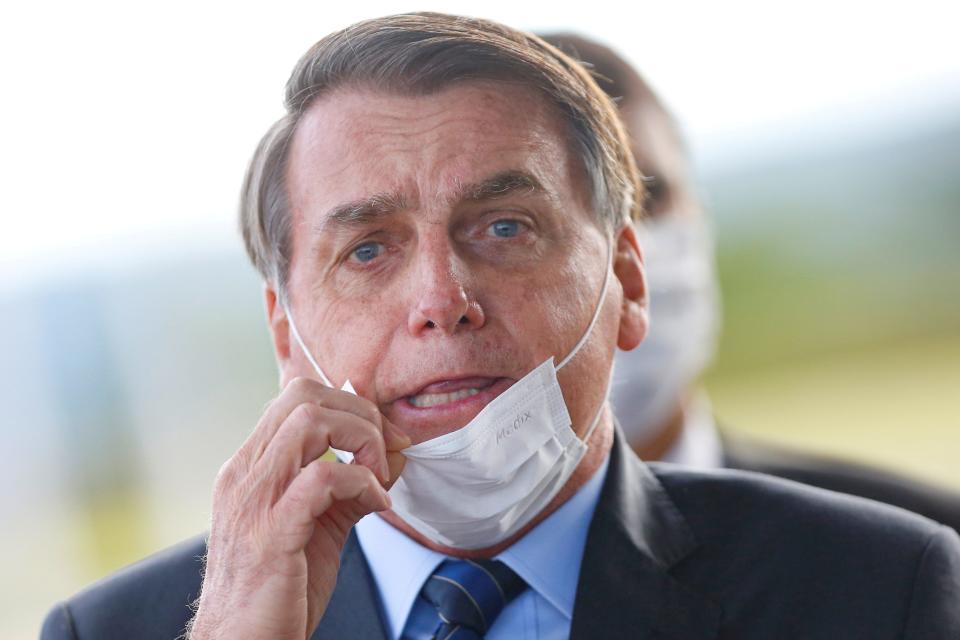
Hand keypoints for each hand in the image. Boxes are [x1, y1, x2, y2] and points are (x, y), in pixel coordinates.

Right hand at [188, 377, 408, 639]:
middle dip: (359, 413)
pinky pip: (324, 478)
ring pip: (309, 421)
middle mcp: (244, 474)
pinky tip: (377, 505)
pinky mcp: (271, 534)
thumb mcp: (319, 524)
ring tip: (378, 476)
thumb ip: (351, 485)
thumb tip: (395, 451)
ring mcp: (253, 501)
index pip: (296, 396)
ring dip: (360, 439)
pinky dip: (362, 483)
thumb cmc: (278, 589)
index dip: (350, 404)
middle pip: (304, 396)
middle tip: (387, 450)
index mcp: (250, 467)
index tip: (384, 436)